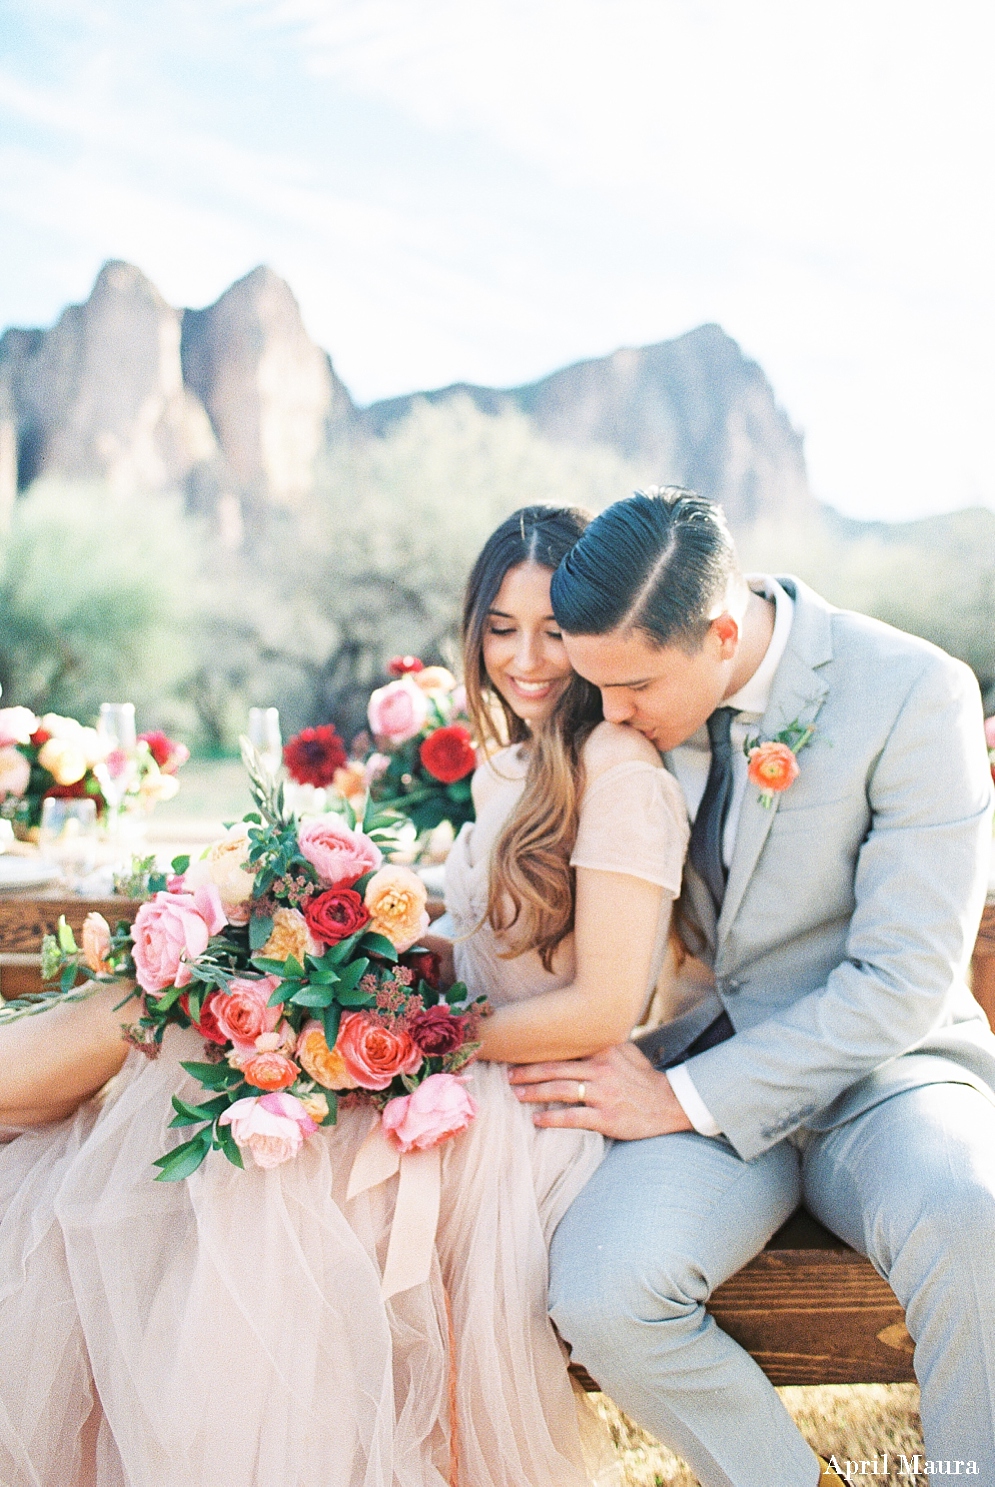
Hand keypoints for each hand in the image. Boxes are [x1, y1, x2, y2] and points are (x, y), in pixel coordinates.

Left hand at [508, 1042, 694, 1139]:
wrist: (670, 1104)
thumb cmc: (644, 1078)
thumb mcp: (627, 1052)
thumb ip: (602, 1043)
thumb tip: (578, 1033)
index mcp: (603, 1050)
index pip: (564, 1048)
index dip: (539, 1052)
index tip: (518, 1053)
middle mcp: (601, 1069)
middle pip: (555, 1069)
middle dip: (527, 1072)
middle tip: (508, 1076)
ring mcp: (603, 1094)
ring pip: (559, 1090)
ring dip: (534, 1093)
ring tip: (516, 1096)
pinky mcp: (606, 1117)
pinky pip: (573, 1117)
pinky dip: (552, 1118)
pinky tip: (537, 1119)